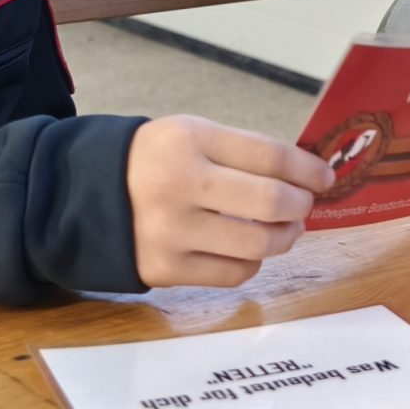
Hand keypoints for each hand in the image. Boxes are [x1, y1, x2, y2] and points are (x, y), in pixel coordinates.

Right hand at [126, 115, 335, 289]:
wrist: (85, 195)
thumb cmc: (153, 162)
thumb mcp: (190, 135)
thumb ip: (243, 152)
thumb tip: (306, 176)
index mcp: (188, 140)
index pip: (268, 155)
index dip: (307, 169)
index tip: (324, 177)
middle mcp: (178, 185)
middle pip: (270, 201)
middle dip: (300, 205)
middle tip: (302, 205)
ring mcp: (171, 231)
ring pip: (258, 243)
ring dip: (284, 237)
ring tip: (285, 229)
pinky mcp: (165, 269)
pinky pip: (233, 272)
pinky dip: (252, 261)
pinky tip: (248, 249)